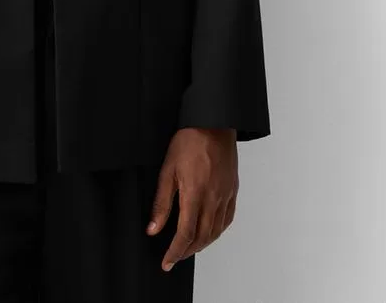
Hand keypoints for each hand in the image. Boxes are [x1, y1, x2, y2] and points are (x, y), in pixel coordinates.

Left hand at [146, 127, 237, 270]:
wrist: (213, 123)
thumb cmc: (189, 141)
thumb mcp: (168, 169)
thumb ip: (161, 202)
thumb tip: (153, 229)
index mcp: (195, 194)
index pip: (185, 234)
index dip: (175, 252)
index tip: (166, 262)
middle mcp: (213, 199)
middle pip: (201, 237)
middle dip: (186, 252)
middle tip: (174, 258)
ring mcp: (225, 196)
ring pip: (215, 231)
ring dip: (201, 244)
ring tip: (188, 248)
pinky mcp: (232, 191)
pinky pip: (227, 219)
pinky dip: (217, 231)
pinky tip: (209, 232)